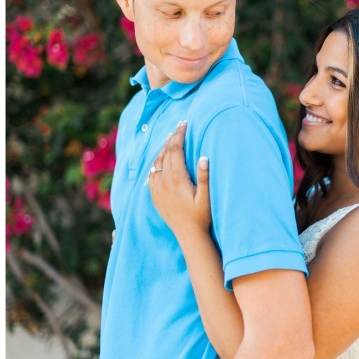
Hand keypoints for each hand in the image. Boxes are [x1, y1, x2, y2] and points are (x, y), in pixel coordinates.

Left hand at [149, 121, 211, 238]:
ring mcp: (157, 188)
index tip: (185, 124)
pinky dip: (156, 162)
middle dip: (173, 137)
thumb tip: (204, 157)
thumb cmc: (201, 216)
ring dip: (164, 148)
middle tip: (180, 126)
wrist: (188, 235)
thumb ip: (205, 177)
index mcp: (177, 179)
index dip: (180, 135)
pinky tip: (161, 158)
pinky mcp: (154, 195)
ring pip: (157, 161)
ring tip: (171, 138)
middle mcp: (164, 181)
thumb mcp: (206, 197)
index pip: (176, 150)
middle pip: (166, 152)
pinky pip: (151, 173)